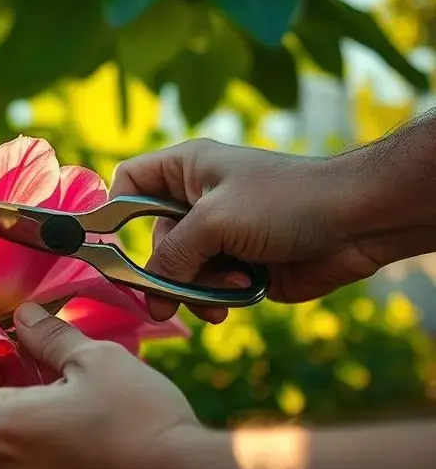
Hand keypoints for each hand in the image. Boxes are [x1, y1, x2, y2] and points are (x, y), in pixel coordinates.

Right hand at [111, 138, 388, 323]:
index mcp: (184, 170)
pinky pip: (206, 290)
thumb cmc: (286, 201)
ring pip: (178, 273)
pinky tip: (239, 295)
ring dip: (194, 289)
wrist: (357, 223)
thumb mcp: (214, 221)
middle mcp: (195, 201)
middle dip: (165, 270)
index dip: (114, 213)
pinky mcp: (237, 267)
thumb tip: (150, 297)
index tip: (110, 246)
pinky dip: (216, 298)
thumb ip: (170, 256)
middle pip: (151, 242)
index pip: (127, 183)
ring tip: (224, 292)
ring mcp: (217, 236)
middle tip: (169, 294)